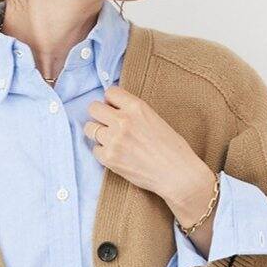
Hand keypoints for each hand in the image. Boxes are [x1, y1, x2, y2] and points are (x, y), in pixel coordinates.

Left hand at [82, 85, 216, 227]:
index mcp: (137, 107)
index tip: (114, 109)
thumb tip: (115, 110)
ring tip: (111, 140)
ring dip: (98, 133)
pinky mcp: (110, 159)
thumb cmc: (172, 149)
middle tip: (107, 124)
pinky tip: (115, 155)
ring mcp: (114, 140)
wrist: (177, 174)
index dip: (110, 101)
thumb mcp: (155, 119)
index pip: (110, 92)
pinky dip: (102, 152)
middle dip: (99, 115)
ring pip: (90, 129)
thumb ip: (135, 113)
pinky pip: (94, 150)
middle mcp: (123, 120)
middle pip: (93, 108)